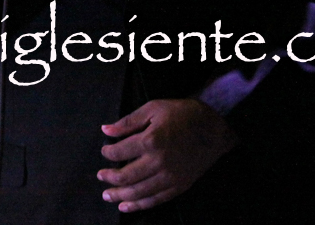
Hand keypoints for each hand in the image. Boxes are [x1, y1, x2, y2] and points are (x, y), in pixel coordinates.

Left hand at [97, 98, 237, 212]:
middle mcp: (158, 162)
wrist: (214, 128)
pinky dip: (139, 205)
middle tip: (100, 177)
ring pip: (139, 192)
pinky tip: (127, 205)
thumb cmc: (182, 114)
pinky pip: (156, 199)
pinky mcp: (179, 186)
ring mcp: (170, 177)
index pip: (119, 152)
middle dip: (109, 178)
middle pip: (126, 176)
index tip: (104, 151)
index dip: (108, 153)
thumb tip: (106, 130)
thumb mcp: (153, 108)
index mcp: (150, 141)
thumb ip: (128, 121)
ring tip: (107, 195)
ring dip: (120, 195)